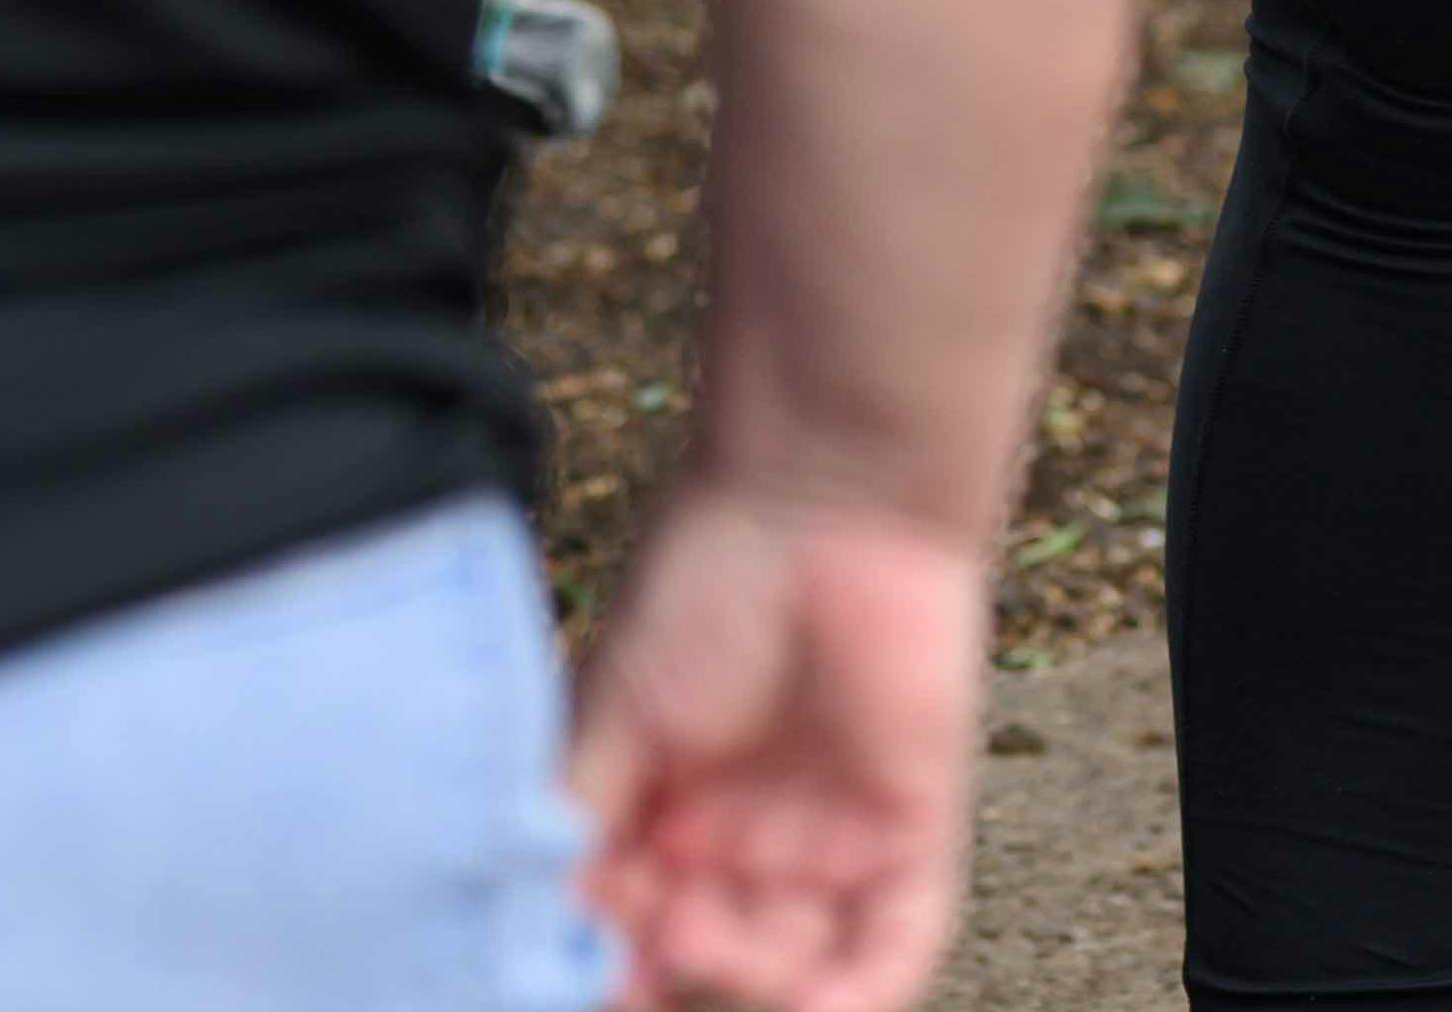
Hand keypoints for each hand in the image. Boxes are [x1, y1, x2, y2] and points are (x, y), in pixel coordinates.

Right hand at [566, 481, 993, 1011]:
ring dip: (751, 980)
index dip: (607, 963)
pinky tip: (816, 1008)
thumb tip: (539, 937)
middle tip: (653, 932)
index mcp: (666, 815)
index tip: (577, 972)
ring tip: (706, 935)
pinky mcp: (912, 830)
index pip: (631, 932)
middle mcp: (746, 843)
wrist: (823, 492)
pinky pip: (896, 945)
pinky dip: (858, 994)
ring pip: (796, 970)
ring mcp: (831, 841)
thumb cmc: (707, 583)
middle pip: (713, 961)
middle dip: (677, 968)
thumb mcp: (615, 716)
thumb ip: (580, 830)